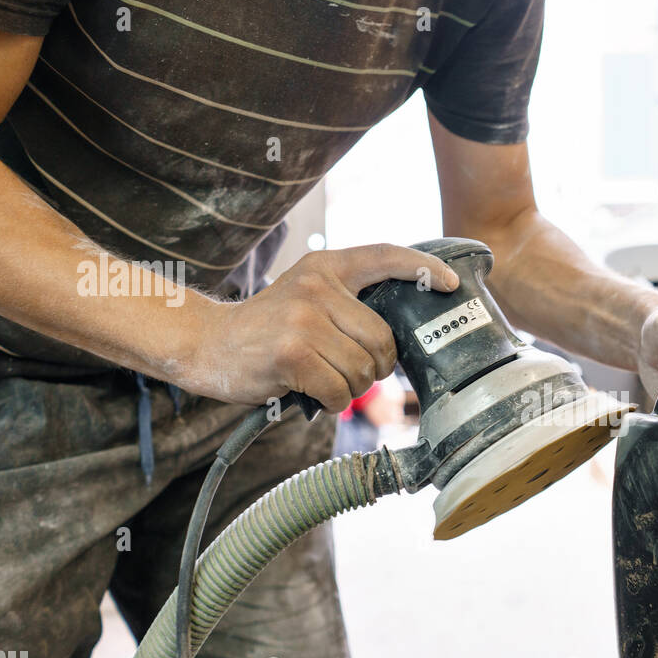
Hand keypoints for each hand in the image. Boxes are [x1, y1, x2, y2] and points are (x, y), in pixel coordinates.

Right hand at [183, 245, 458, 410]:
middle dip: (375, 368)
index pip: (384, 255)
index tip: (451, 283)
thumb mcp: (305, 297)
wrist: (206, 345)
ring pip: (363, 370)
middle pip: (383, 340)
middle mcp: (318, 288)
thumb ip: (346, 304)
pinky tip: (309, 392)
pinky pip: (338, 390)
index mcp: (325, 268)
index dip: (423, 268)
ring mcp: (304, 319)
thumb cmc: (265, 330)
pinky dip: (330, 401)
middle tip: (349, 372)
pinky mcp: (292, 353)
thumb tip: (396, 338)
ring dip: (349, 388)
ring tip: (321, 380)